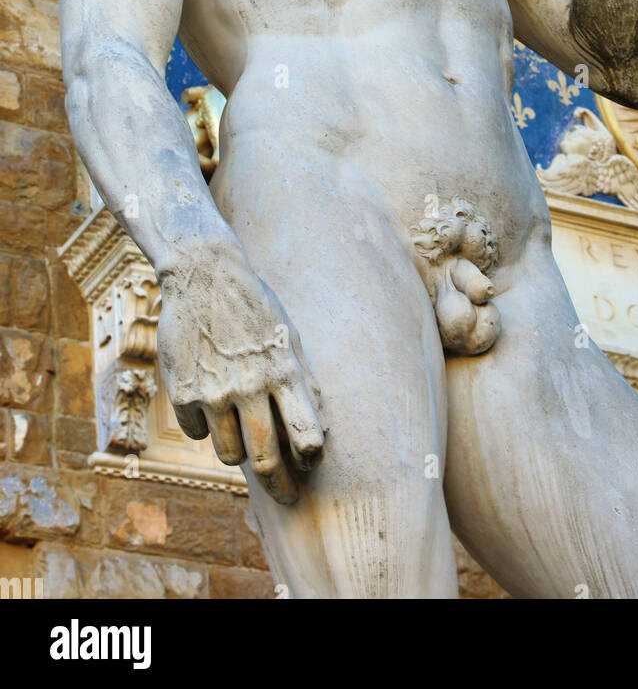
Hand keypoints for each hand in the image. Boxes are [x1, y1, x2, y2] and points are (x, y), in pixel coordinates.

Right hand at [157, 242, 324, 504]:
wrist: (204, 275)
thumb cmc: (254, 307)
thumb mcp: (289, 335)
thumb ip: (302, 382)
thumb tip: (319, 429)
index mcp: (284, 370)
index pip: (307, 434)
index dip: (311, 458)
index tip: (310, 464)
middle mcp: (250, 386)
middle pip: (268, 459)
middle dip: (281, 486)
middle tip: (288, 498)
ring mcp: (214, 392)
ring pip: (231, 455)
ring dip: (239, 450)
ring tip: (241, 428)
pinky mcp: (182, 393)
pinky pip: (198, 433)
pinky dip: (206, 424)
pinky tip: (209, 396)